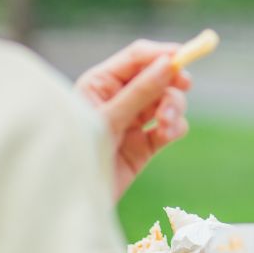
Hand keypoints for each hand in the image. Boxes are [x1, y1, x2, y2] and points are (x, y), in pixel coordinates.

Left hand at [75, 39, 191, 198]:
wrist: (69, 199)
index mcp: (100, 84)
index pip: (137, 58)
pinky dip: (175, 127)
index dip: (161, 53)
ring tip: (166, 123)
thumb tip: (167, 64)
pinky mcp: (144, 146)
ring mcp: (133, 123)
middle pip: (158, 77)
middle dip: (171, 84)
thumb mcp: (106, 119)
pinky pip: (171, 127)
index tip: (184, 56)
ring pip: (168, 101)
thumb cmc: (76, 152)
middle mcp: (118, 99)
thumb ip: (139, 92)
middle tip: (184, 86)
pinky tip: (168, 134)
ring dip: (174, 107)